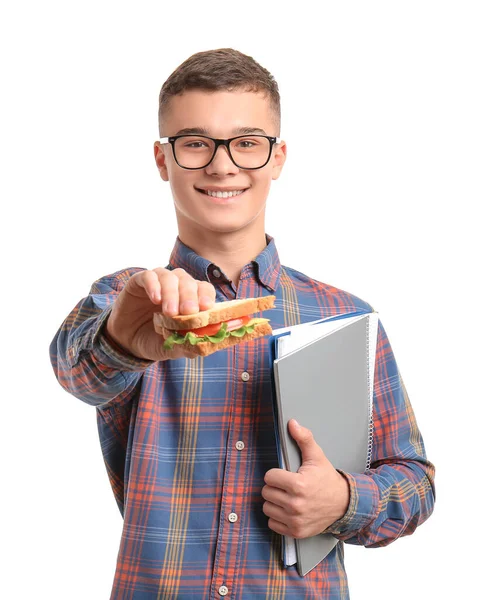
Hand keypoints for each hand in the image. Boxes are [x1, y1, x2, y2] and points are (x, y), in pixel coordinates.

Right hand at [106, 268, 215, 360]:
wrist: (126, 340)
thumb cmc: (154, 340)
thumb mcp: (170, 348)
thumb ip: (185, 346)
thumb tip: (201, 348)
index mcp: (191, 299)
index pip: (204, 289)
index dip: (206, 296)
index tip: (206, 307)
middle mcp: (177, 286)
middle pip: (188, 282)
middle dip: (190, 296)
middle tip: (188, 311)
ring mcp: (158, 282)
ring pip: (170, 277)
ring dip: (172, 293)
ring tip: (170, 312)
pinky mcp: (139, 281)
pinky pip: (148, 276)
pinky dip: (153, 286)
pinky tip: (155, 299)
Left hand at [262, 419, 349, 538]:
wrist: (344, 504)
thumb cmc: (327, 479)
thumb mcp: (317, 456)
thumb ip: (304, 438)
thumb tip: (292, 423)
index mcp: (298, 485)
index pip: (269, 477)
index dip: (276, 474)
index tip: (285, 474)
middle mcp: (296, 505)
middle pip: (266, 492)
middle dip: (275, 487)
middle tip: (287, 486)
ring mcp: (295, 520)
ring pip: (267, 508)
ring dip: (274, 502)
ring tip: (287, 497)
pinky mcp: (295, 532)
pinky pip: (272, 524)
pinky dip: (278, 517)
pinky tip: (288, 510)